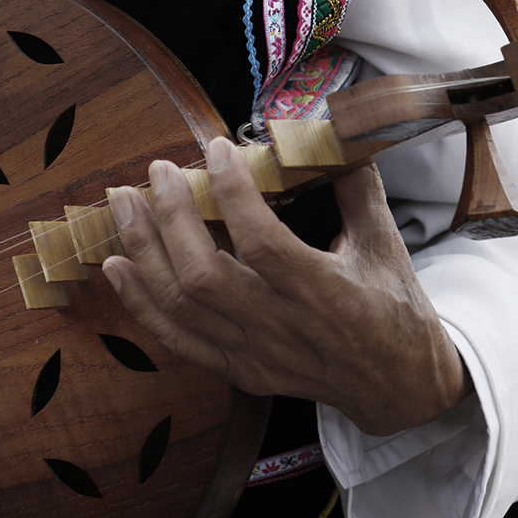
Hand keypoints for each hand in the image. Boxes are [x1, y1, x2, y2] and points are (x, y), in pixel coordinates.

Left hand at [101, 137, 470, 435]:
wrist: (401, 390)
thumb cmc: (395, 309)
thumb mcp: (387, 243)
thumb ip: (355, 183)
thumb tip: (328, 127)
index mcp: (329, 296)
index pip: (264, 245)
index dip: (232, 194)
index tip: (214, 149)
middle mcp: (285, 331)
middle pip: (206, 277)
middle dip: (171, 218)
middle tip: (158, 170)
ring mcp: (256, 357)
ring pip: (182, 307)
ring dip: (145, 251)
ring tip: (124, 202)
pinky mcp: (240, 373)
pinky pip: (178, 341)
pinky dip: (141, 303)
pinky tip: (116, 265)